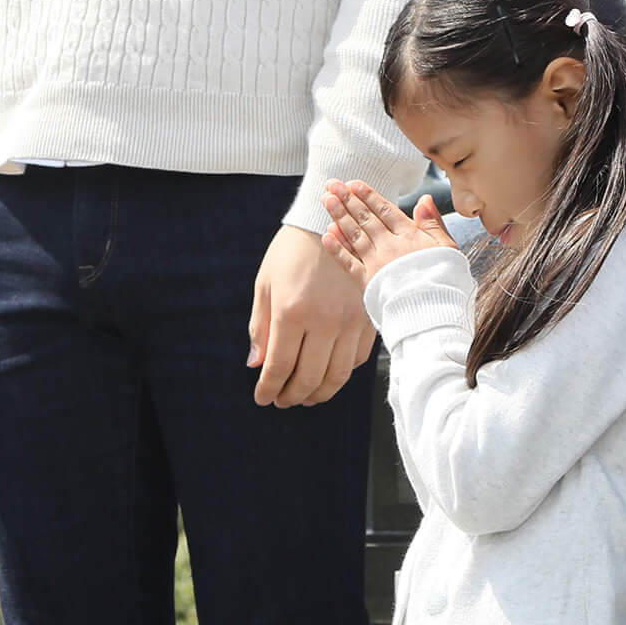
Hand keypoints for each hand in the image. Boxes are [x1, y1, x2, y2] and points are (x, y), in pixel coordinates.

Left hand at [250, 221, 377, 408]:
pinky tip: (328, 374)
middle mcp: (324, 320)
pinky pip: (357, 359)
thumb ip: (261, 327)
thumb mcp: (266, 285)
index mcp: (292, 311)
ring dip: (319, 393)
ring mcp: (351, 321)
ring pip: (336, 376)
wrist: (330, 223)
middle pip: (308, 378)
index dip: (268, 389)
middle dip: (291, 396)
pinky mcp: (369, 318)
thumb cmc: (290, 253)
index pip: (279, 367)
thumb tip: (257, 366)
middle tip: (282, 401)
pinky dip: (341, 374)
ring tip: (305, 397)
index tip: (262, 398)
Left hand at [318, 181, 458, 288]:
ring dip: (339, 216)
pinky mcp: (368, 282)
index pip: (385, 210)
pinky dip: (337, 248)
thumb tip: (425, 199)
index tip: (354, 184)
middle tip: (333, 185)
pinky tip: (327, 235)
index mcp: (410, 236)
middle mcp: (390, 246)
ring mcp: (376, 263)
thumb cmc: (446, 280)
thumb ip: (433, 223)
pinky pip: (348, 262)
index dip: (368, 196)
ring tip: (327, 201)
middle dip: (348, 200)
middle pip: (366, 218)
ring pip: (354, 235)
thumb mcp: (448, 248)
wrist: (434, 310)